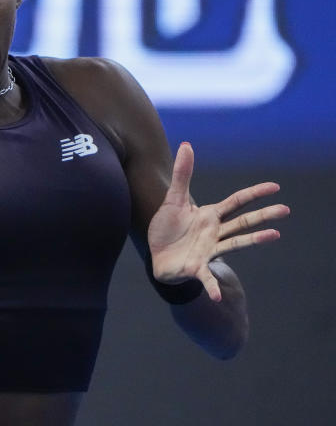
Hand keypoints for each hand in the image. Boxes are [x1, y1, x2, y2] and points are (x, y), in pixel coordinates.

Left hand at [147, 142, 289, 301]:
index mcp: (210, 215)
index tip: (274, 187)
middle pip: (242, 222)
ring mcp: (209, 250)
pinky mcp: (196, 268)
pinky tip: (216, 296)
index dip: (254, 194)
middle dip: (263, 216)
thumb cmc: (168, 229)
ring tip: (274, 235)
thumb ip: (182, 175)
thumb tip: (187, 144)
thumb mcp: (172, 200)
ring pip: (235, 243)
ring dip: (254, 240)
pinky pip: (206, 278)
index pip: (236, 202)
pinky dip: (212, 287)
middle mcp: (215, 233)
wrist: (157, 256)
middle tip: (285, 210)